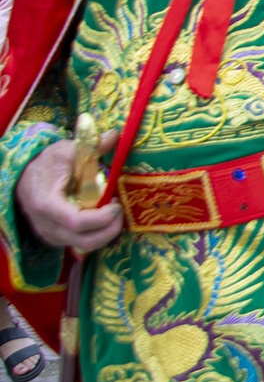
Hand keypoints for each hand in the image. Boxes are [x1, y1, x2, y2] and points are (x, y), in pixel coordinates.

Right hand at [19, 138, 122, 253]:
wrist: (24, 176)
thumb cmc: (47, 163)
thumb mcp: (67, 150)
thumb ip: (91, 145)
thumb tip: (115, 135)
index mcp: (46, 204)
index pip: (76, 222)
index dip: (101, 218)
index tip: (116, 203)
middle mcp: (46, 225)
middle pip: (84, 240)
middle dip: (110, 230)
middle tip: (120, 210)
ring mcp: (51, 234)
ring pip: (84, 246)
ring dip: (106, 234)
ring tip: (114, 213)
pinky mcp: (57, 238)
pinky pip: (80, 244)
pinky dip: (97, 236)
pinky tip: (105, 219)